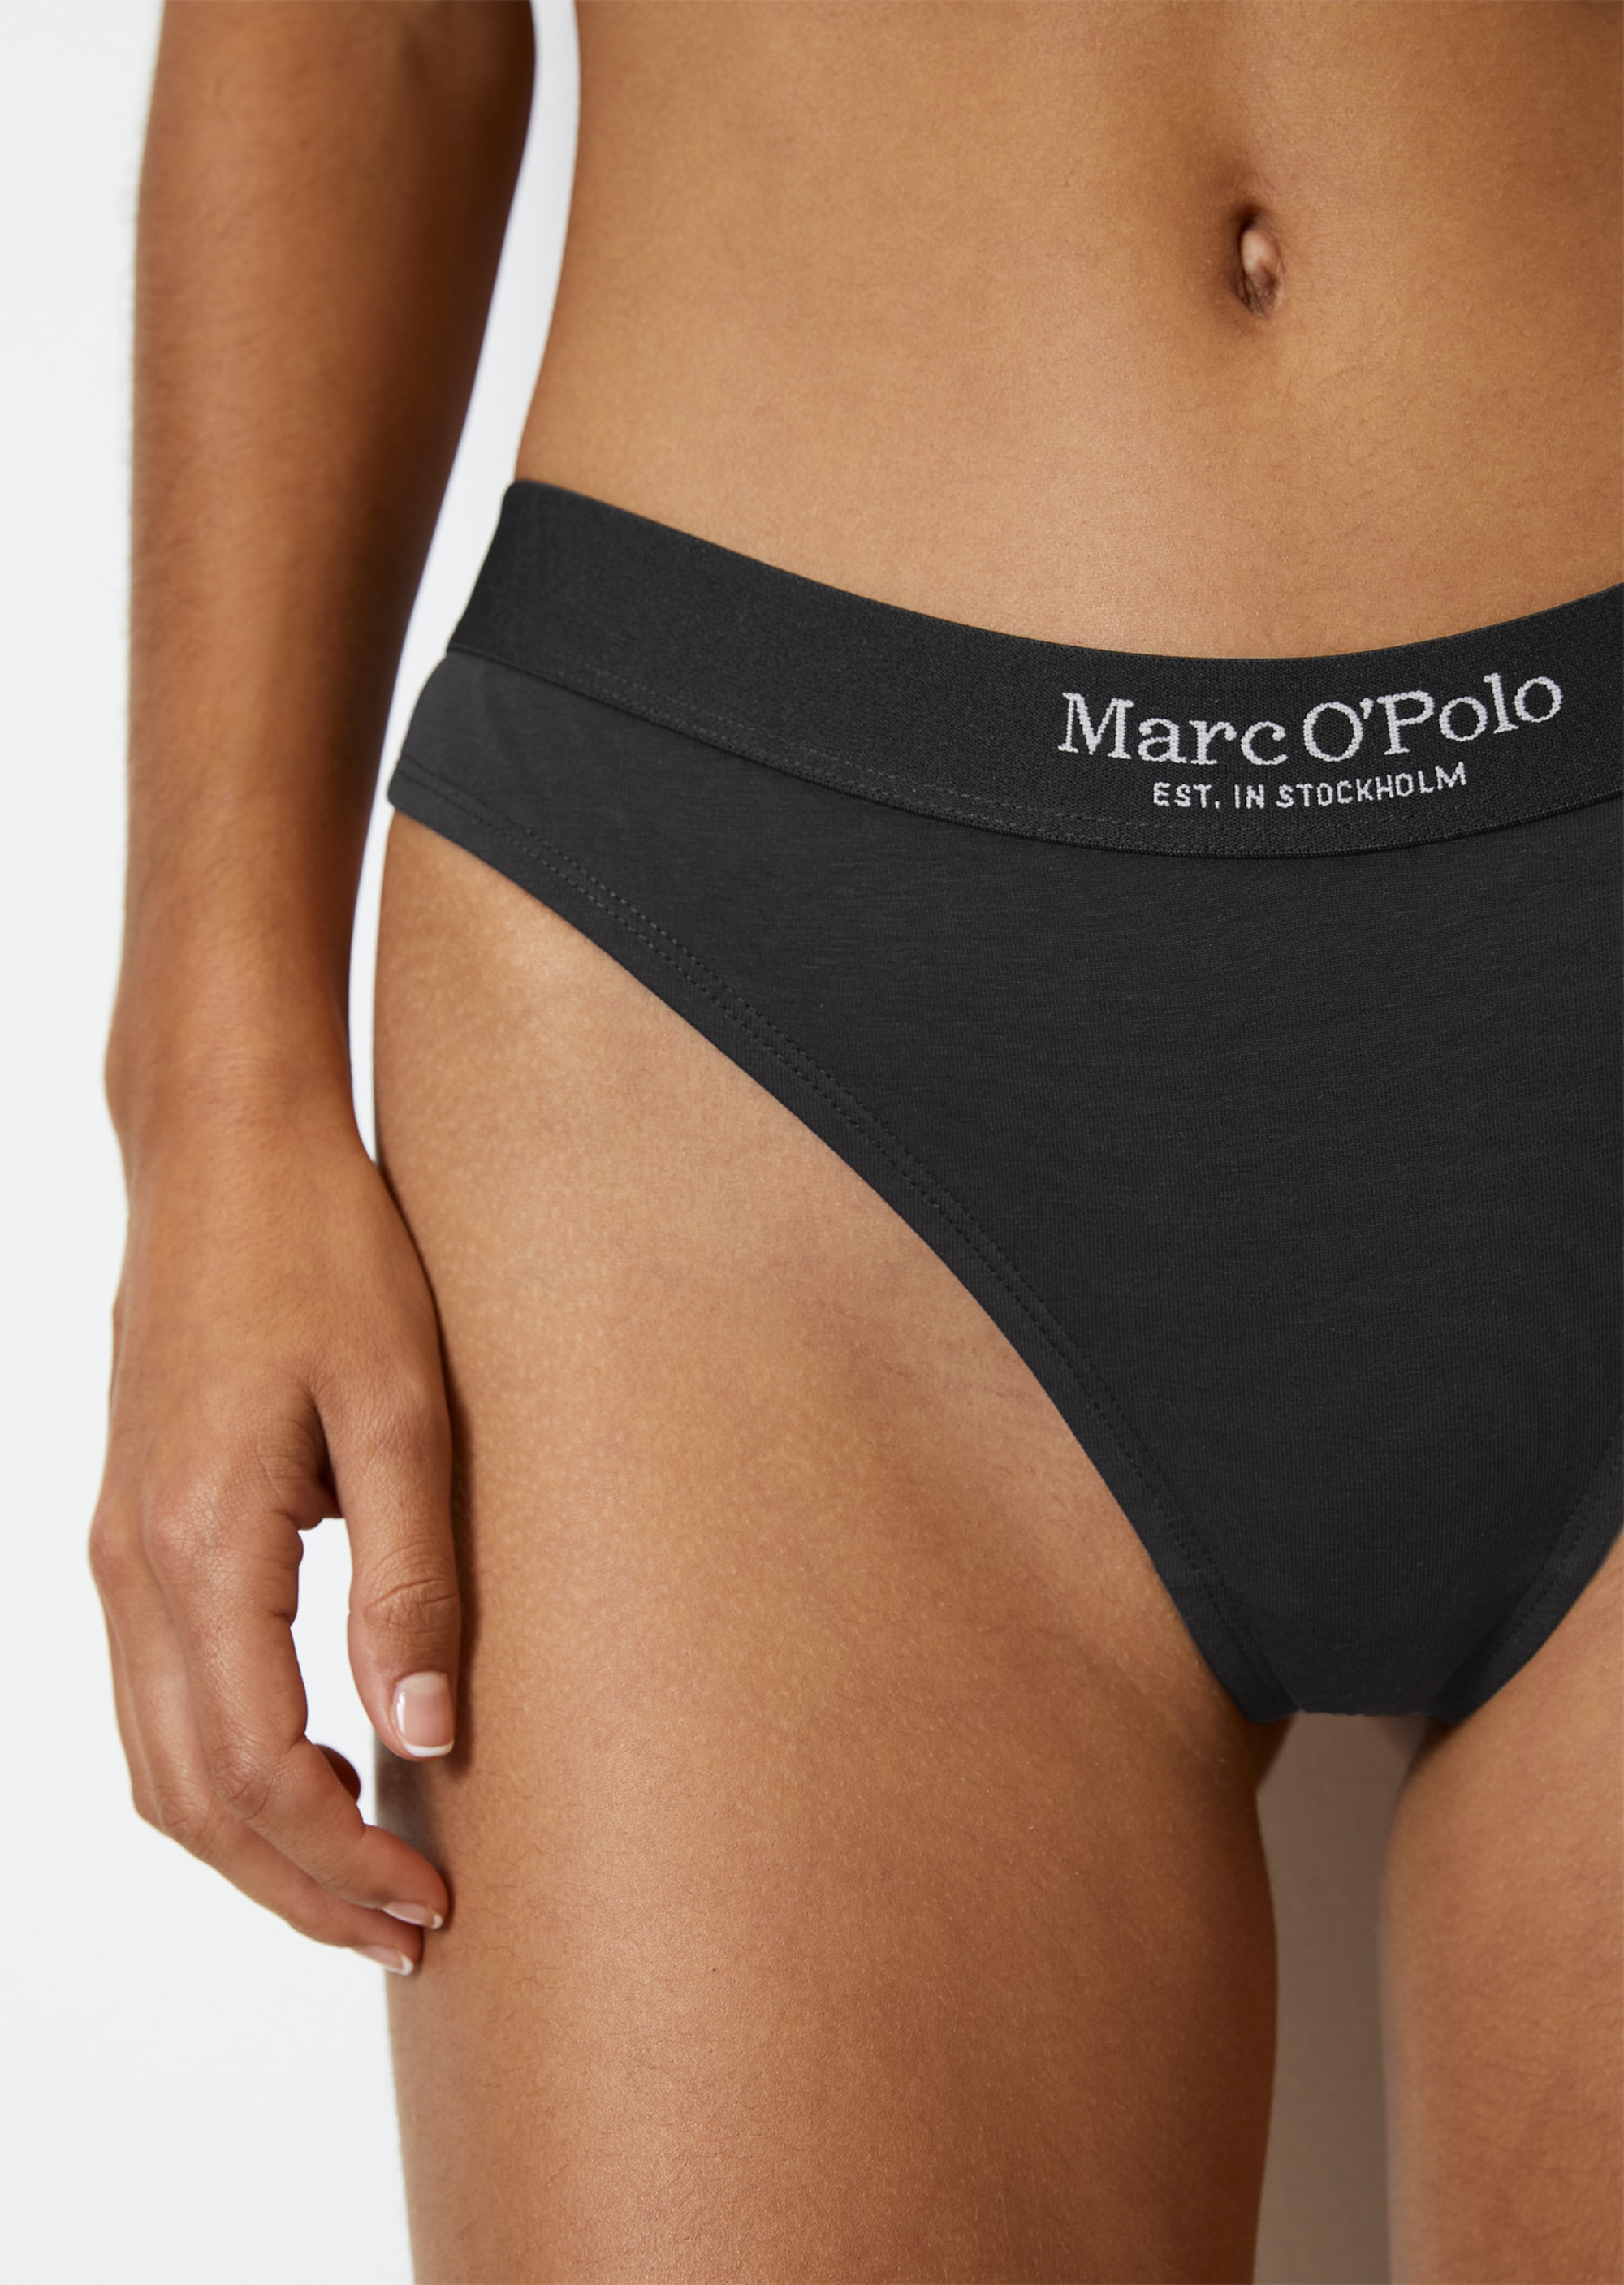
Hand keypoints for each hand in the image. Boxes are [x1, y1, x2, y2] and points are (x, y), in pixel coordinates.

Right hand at [90, 1105, 457, 1970]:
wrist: (225, 1153)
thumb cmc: (325, 1255)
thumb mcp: (403, 1409)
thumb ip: (410, 1580)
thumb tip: (427, 1738)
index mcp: (203, 1545)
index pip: (259, 1771)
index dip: (342, 1862)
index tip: (431, 1905)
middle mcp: (134, 1567)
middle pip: (193, 1799)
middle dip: (297, 1888)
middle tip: (405, 1934)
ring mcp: (117, 1551)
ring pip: (159, 1763)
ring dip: (253, 1844)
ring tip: (359, 1884)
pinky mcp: (131, 1528)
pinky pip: (154, 1698)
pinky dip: (218, 1772)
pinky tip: (306, 1769)